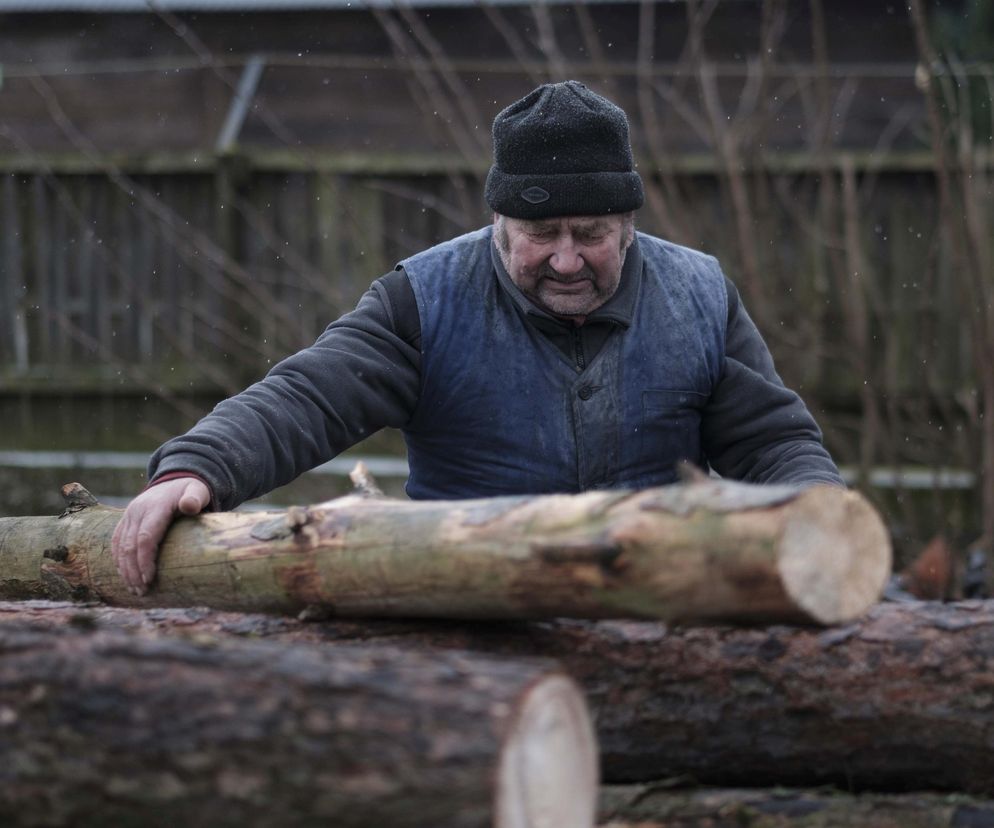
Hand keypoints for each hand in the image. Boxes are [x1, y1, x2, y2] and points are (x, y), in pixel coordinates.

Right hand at [111, 477, 209, 595]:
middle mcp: (137, 511)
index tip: (149, 579)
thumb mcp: (198, 491)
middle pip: (130, 546)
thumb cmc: (192, 491)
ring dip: (125, 570)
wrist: (175, 479)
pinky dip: (118, 560)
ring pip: (120, 546)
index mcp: (155, 507)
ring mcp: (129, 515)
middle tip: (141, 592)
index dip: (145, 560)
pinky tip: (124, 576)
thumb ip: (195, 498)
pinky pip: (116, 542)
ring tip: (134, 590)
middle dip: (134, 571)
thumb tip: (189, 506)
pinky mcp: (125, 520)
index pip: (146, 538)